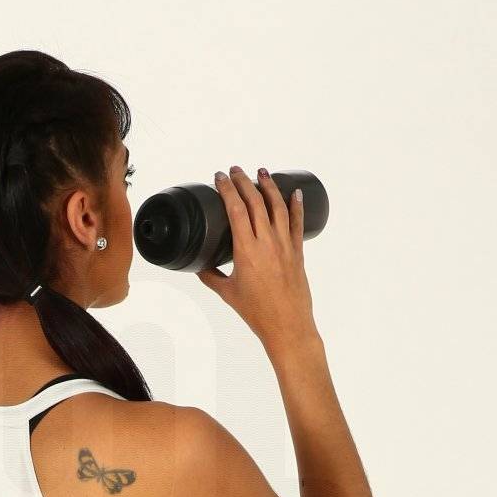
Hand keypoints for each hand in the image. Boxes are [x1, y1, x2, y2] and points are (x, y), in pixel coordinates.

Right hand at [199, 166, 318, 357]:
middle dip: (244, 181)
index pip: (236, 209)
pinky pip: (297, 222)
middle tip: (235, 170)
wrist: (287, 325)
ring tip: (261, 171)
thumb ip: (212, 277)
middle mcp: (267, 242)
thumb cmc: (258, 313)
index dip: (227, 189)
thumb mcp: (228, 294)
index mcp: (246, 251)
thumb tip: (199, 266)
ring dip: (269, 185)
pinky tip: (294, 192)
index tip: (219, 178)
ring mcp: (284, 245)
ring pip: (277, 206)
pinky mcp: (297, 251)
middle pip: (256, 201)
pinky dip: (296, 205)